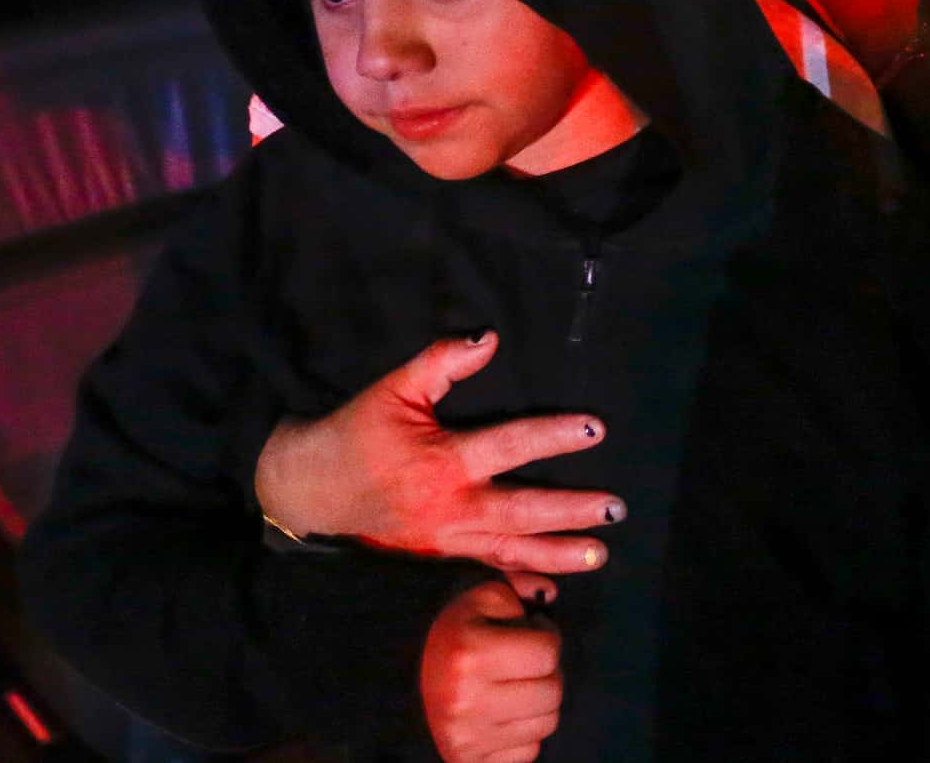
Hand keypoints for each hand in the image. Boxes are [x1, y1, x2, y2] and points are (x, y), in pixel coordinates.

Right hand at [254, 333, 620, 573]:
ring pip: (510, 551)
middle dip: (571, 512)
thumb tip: (489, 338)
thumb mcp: (396, 389)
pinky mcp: (438, 560)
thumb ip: (442, 362)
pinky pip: (484, 575)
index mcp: (443, 462)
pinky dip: (518, 584)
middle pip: (522, 512)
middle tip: (616, 508)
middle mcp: (450, 508)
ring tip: (600, 554)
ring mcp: (445, 541)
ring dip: (557, 554)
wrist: (313, 488)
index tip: (596, 429)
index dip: (555, 435)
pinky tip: (551, 590)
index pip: (511, 445)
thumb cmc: (357, 433)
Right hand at [419, 577, 562, 762]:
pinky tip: (504, 716)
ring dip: (539, 704)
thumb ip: (519, 589)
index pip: (548, 652)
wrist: (400, 681)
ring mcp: (468, 739)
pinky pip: (529, 752)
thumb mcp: (480, 598)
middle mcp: (467, 701)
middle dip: (546, 673)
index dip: (545, 636)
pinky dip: (525, 734)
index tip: (528, 634)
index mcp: (469, 654)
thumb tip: (551, 593)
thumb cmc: (453, 634)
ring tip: (515, 688)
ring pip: (547, 724)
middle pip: (552, 692)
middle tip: (525, 664)